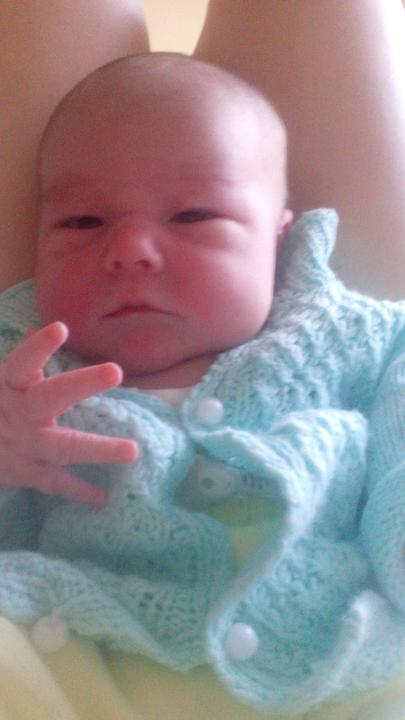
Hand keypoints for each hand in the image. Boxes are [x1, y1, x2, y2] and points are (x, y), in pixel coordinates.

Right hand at [0, 322, 137, 505]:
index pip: (20, 363)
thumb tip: (38, 327)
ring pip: (61, 446)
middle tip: (116, 370)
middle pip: (49, 397)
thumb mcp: (0, 383)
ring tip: (132, 451)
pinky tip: (103, 498)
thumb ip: (21, 364)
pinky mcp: (25, 474)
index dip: (38, 347)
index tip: (61, 328)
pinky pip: (55, 483)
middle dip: (82, 384)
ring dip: (97, 449)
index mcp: (8, 386)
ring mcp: (22, 447)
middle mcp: (16, 414)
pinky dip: (79, 491)